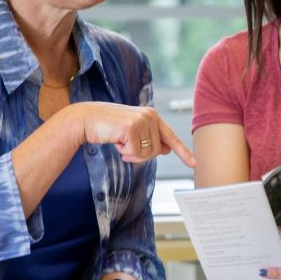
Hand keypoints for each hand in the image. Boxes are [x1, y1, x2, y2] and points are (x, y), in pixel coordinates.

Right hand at [73, 102, 196, 166]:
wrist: (85, 119)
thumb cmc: (108, 127)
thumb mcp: (132, 132)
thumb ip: (149, 138)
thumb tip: (166, 150)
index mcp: (153, 116)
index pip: (171, 137)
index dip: (183, 152)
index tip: (194, 163)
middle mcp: (151, 116)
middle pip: (156, 151)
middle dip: (140, 155)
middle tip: (125, 147)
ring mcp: (142, 120)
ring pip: (147, 154)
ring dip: (131, 154)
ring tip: (120, 142)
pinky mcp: (132, 127)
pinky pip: (135, 153)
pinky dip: (124, 152)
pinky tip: (115, 141)